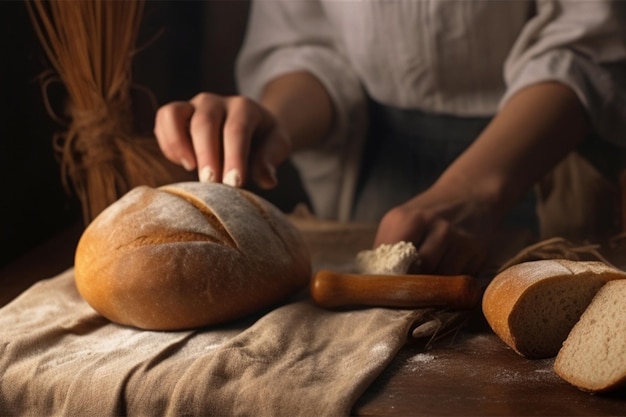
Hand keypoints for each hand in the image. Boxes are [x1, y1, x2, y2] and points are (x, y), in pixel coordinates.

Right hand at [154, 92, 290, 188]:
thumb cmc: (263, 141)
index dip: (234, 157)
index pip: (236, 130)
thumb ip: (269, 160)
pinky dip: (167, 142)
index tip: (234, 183)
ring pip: (175, 113)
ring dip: (178, 142)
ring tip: (190, 167)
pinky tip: (183, 163)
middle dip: (207, 154)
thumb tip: (268, 180)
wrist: (251, 128)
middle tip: (210, 183)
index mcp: (244, 108)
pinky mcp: (177, 114)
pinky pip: (163, 120)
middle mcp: (216, 102)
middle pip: (205, 123)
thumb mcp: (276, 147)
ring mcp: (194, 106)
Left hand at [373, 184, 498, 275]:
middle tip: (409, 287)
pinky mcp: (479, 252)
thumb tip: (374, 279)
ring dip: (433, 285)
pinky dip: (452, 282)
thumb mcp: (401, 221)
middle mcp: (436, 227)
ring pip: (439, 280)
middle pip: (417, 273)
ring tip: (431, 276)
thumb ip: (387, 247)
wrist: (470, 195)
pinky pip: (459, 280)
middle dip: (411, 284)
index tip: (387, 287)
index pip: (391, 261)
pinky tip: (450, 268)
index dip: (388, 279)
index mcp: (407, 219)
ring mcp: (460, 239)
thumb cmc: (427, 214)